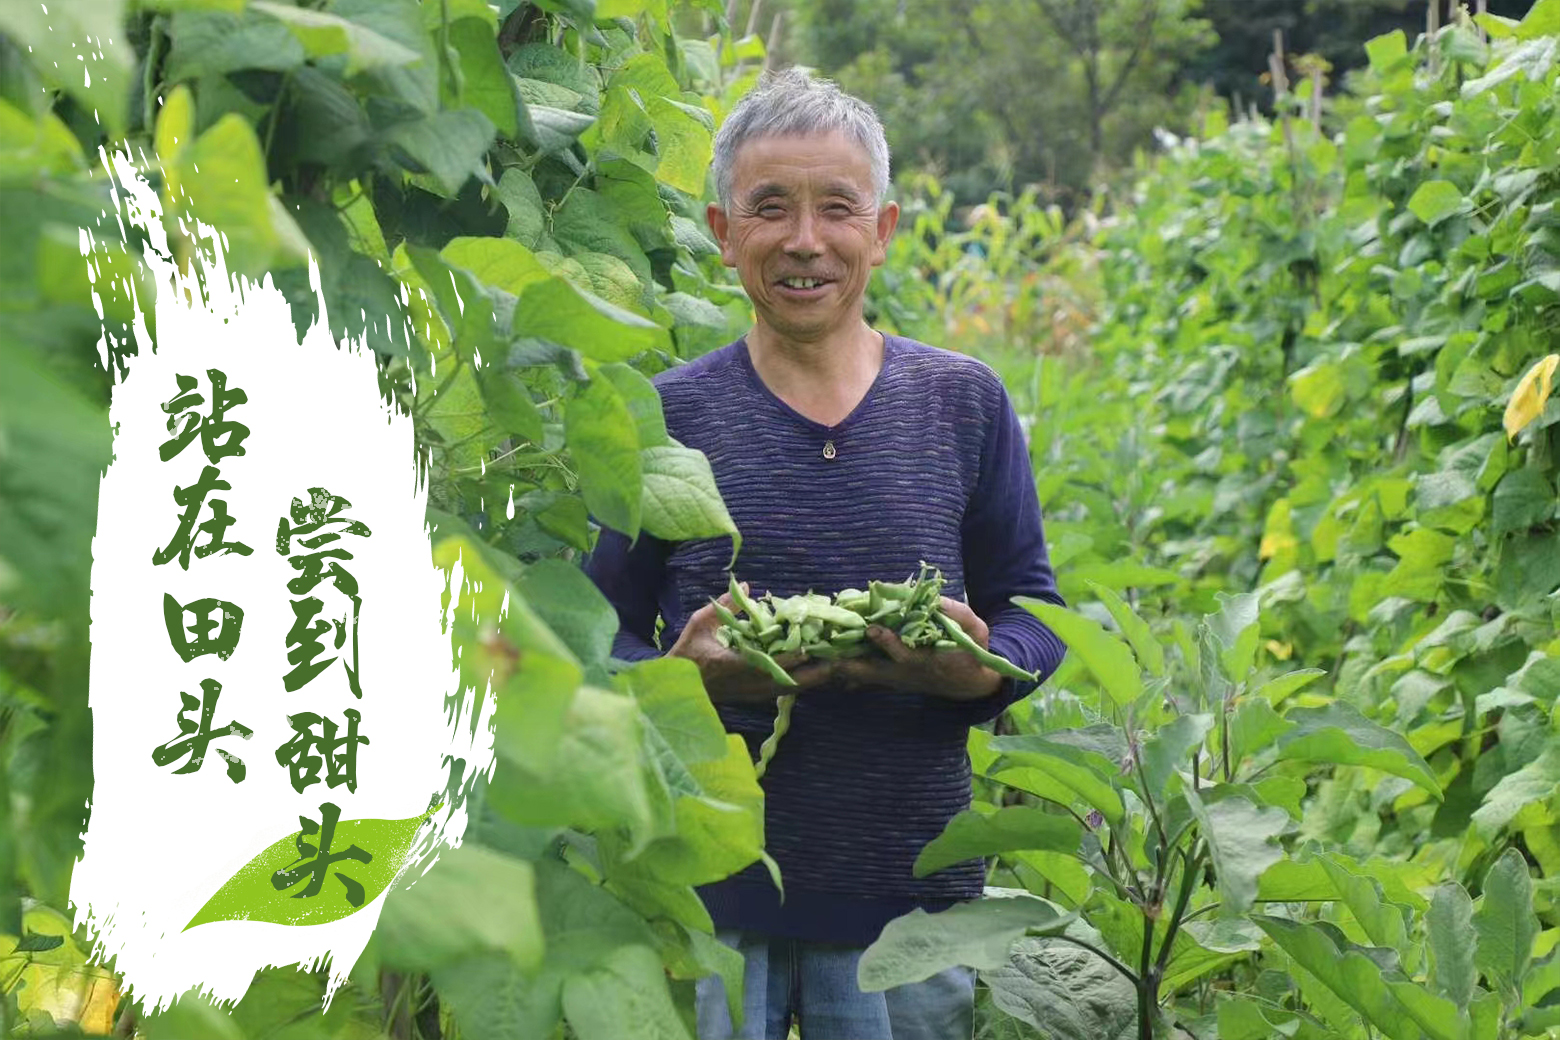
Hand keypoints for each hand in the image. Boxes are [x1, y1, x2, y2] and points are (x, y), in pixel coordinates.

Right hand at [668, 583, 832, 702]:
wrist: (679, 688)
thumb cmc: (687, 654)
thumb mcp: (701, 624)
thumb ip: (725, 606)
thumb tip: (748, 586)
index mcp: (733, 666)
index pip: (768, 666)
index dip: (791, 659)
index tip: (810, 647)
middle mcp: (749, 685)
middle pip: (790, 683)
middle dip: (815, 672)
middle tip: (838, 658)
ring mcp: (754, 694)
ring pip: (791, 689)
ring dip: (813, 677)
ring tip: (836, 663)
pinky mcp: (757, 697)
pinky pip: (786, 690)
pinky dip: (803, 680)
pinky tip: (818, 671)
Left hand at [832, 597, 1002, 700]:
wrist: (970, 683)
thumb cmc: (971, 650)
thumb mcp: (975, 628)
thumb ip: (956, 612)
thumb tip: (934, 598)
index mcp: (924, 660)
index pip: (902, 653)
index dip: (887, 642)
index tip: (872, 629)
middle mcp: (903, 673)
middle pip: (868, 671)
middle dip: (843, 664)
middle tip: (818, 656)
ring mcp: (892, 679)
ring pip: (858, 676)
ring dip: (835, 669)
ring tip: (807, 661)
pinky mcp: (887, 680)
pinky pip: (858, 678)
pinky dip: (840, 671)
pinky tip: (817, 663)